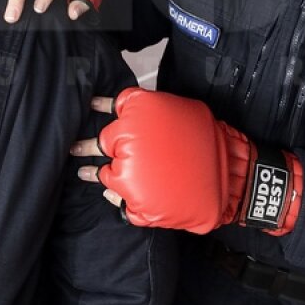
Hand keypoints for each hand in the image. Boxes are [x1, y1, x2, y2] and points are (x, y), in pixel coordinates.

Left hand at [71, 88, 302, 235]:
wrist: (230, 173)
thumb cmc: (207, 140)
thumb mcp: (178, 109)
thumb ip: (147, 107)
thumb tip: (118, 105)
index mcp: (139, 112)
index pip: (111, 108)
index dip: (100, 108)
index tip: (88, 109)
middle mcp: (130, 140)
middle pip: (99, 142)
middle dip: (85, 145)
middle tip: (74, 147)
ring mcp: (130, 173)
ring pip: (103, 173)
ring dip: (93, 172)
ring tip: (85, 171)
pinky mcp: (136, 200)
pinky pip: (118, 199)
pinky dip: (117, 196)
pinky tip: (114, 192)